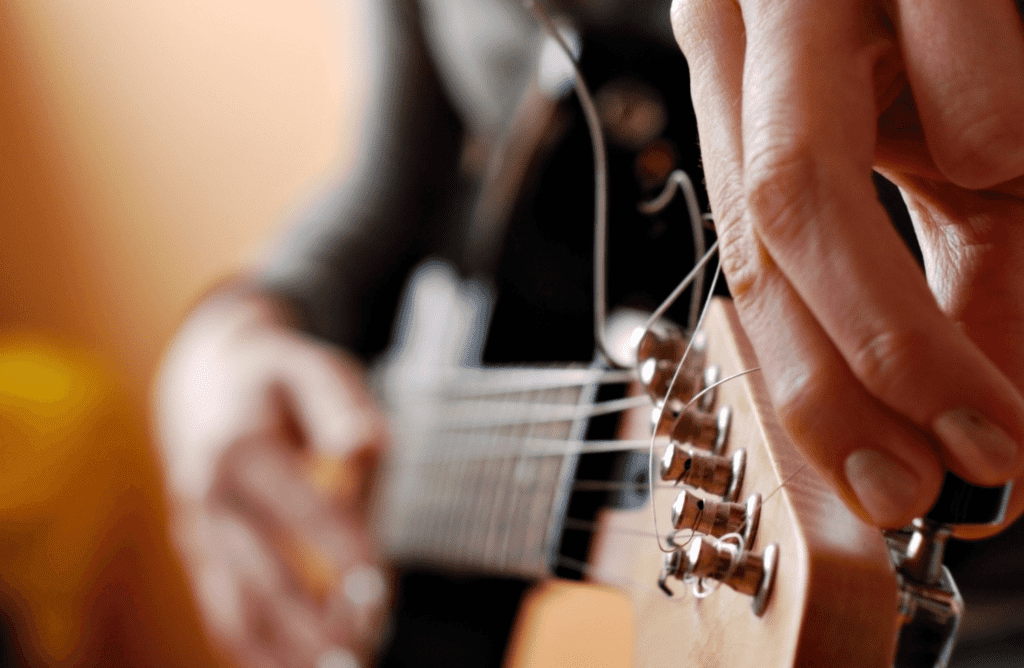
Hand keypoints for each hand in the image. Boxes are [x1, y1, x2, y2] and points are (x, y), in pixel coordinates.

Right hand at [155, 282, 388, 666]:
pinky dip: (254, 651)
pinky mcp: (199, 556)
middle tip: (362, 651)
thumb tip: (366, 443)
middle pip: (259, 574)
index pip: (295, 506)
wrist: (203, 382)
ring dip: (284, 651)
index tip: (378, 583)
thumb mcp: (311, 367)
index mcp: (240, 447)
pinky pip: (222, 612)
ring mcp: (197, 533)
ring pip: (235, 608)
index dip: (339, 546)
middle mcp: (208, 496)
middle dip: (312, 622)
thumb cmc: (274, 378)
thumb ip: (340, 405)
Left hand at [670, 0, 1023, 533]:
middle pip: (761, 240)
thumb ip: (956, 282)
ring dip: (905, 307)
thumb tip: (972, 417)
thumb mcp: (945, 164)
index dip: (818, 389)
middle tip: (957, 466)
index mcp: (747, 99)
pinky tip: (1009, 144)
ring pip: (803, 175)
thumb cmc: (946, 26)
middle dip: (861, 370)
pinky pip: (939, 45)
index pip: (756, 269)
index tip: (894, 484)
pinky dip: (987, 112)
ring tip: (995, 346)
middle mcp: (750, 47)